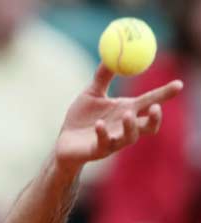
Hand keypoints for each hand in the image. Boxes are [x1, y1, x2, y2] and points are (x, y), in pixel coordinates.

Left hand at [55, 64, 182, 168]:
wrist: (64, 141)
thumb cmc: (81, 118)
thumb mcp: (92, 92)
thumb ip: (103, 75)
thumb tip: (111, 53)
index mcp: (126, 111)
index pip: (150, 102)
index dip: (165, 94)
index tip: (178, 84)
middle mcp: (123, 128)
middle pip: (148, 126)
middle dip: (155, 118)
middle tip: (156, 107)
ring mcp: (113, 141)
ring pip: (130, 138)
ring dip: (131, 126)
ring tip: (127, 114)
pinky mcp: (98, 150)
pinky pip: (104, 143)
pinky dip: (103, 133)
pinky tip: (98, 124)